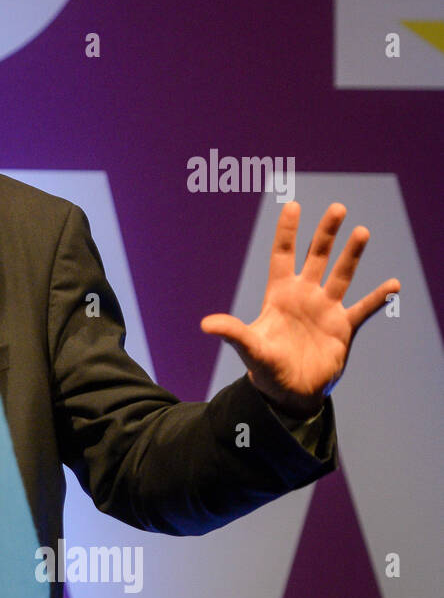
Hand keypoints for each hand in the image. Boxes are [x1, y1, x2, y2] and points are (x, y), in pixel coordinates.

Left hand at [201, 202, 399, 418]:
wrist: (290, 392)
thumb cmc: (266, 368)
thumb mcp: (249, 347)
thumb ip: (232, 333)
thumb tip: (205, 325)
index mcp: (280, 295)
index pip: (284, 255)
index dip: (288, 231)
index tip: (293, 205)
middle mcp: (305, 296)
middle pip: (317, 256)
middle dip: (326, 233)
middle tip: (337, 208)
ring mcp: (325, 309)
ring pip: (342, 274)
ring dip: (352, 254)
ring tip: (362, 231)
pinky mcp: (343, 327)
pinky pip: (364, 308)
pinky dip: (378, 297)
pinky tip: (392, 284)